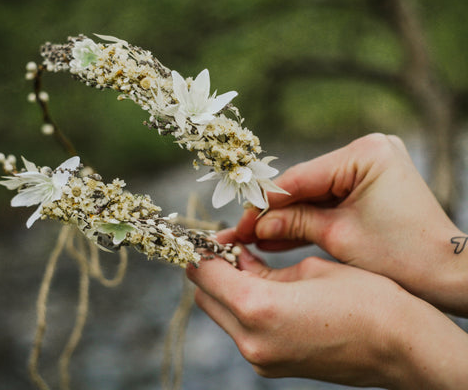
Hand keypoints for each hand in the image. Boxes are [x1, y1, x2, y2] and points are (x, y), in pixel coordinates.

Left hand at [187, 230, 467, 388]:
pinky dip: (242, 308)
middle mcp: (251, 340)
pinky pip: (240, 331)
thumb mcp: (308, 268)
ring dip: (226, 290)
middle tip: (231, 248)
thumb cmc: (365, 299)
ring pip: (221, 314)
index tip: (210, 237)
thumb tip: (235, 259)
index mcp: (258, 308)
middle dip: (211, 270)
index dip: (203, 251)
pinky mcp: (271, 366)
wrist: (401, 347)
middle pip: (206, 297)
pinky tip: (264, 289)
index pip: (205, 274)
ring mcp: (260, 359)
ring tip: (250, 265)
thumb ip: (260, 266)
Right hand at [237, 133, 467, 314]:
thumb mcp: (338, 237)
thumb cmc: (403, 256)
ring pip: (313, 195)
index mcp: (366, 153)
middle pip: (304, 185)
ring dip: (287, 218)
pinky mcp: (367, 185)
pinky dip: (308, 220)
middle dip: (274, 213)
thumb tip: (254, 224)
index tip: (240, 224)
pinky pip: (328, 202)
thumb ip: (292, 223)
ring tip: (253, 238)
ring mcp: (368, 167)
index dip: (265, 204)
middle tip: (242, 233)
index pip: (300, 178)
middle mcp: (368, 150)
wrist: (446, 274)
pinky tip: (277, 236)